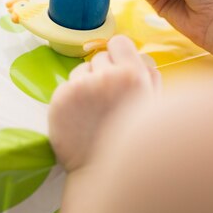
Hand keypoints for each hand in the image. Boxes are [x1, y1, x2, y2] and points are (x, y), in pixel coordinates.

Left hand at [48, 36, 158, 172]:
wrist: (100, 170)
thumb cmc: (130, 140)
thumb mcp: (151, 105)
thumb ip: (147, 76)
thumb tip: (139, 55)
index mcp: (133, 76)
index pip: (119, 42)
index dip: (119, 54)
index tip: (118, 68)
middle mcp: (106, 76)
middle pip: (99, 56)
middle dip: (103, 72)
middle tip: (108, 99)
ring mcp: (81, 86)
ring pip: (81, 69)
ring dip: (86, 83)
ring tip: (94, 110)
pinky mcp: (60, 96)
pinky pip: (67, 84)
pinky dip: (71, 97)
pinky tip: (80, 116)